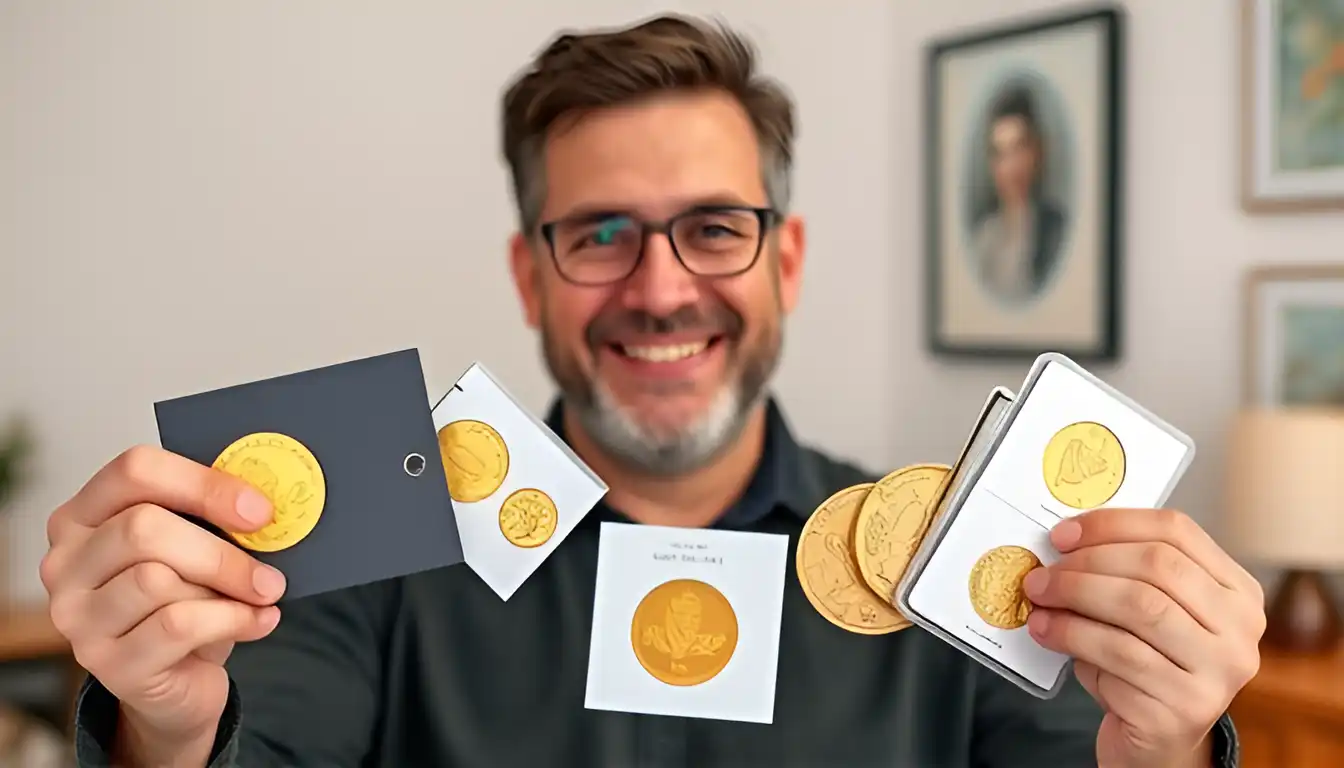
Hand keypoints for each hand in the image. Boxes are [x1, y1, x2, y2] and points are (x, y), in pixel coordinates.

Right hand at [40, 445, 286, 745]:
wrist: (179, 677)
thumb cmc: (187, 598)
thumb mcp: (196, 547)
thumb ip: (213, 518)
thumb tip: (262, 504)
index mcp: (84, 514)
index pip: (135, 470)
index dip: (204, 485)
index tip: (260, 511)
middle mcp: (65, 562)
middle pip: (142, 528)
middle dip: (221, 551)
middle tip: (270, 572)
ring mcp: (76, 616)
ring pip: (156, 580)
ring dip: (225, 590)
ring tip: (257, 600)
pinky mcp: (105, 663)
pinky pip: (175, 626)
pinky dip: (231, 620)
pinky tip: (259, 621)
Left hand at [1022, 508, 1265, 767]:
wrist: (1156, 741)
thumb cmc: (1144, 666)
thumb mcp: (1143, 612)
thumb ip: (1122, 574)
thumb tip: (1063, 543)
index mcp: (1236, 592)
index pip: (1176, 532)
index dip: (1113, 525)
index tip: (1063, 534)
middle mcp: (1240, 631)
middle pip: (1158, 567)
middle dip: (1088, 562)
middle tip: (1044, 570)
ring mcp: (1219, 673)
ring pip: (1140, 607)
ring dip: (1075, 595)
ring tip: (1039, 597)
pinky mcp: (1185, 709)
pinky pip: (1120, 655)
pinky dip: (1073, 635)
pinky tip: (1046, 631)